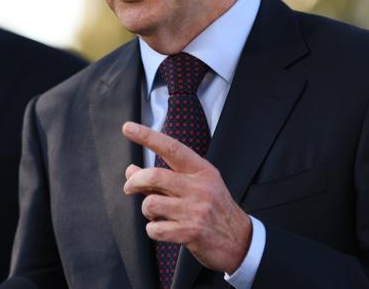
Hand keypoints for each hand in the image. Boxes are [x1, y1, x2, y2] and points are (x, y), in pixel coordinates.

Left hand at [122, 121, 251, 272]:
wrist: (240, 241)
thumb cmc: (213, 209)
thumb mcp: (195, 186)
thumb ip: (163, 178)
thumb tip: (130, 170)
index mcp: (201, 171)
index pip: (171, 148)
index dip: (147, 136)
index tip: (128, 128)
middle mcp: (199, 188)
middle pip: (154, 176)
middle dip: (134, 181)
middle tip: (129, 187)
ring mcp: (195, 211)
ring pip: (151, 203)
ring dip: (146, 209)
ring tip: (154, 213)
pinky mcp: (191, 233)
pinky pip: (155, 228)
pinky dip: (152, 229)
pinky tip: (161, 228)